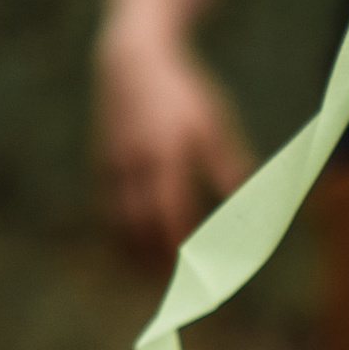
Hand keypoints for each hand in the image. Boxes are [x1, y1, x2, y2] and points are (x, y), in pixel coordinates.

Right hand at [95, 29, 250, 260]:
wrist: (132, 59)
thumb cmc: (184, 95)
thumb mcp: (213, 125)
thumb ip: (228, 167)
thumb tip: (246, 209)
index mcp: (166, 152)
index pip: (171, 213)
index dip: (183, 249)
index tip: (199, 275)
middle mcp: (134, 162)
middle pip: (140, 226)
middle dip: (159, 262)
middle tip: (183, 290)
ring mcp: (112, 164)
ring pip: (118, 223)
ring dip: (137, 255)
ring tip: (159, 279)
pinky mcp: (101, 165)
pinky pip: (108, 211)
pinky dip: (121, 236)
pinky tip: (138, 253)